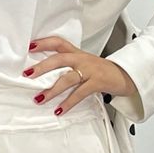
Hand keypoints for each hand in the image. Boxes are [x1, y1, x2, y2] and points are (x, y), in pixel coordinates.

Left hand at [23, 35, 138, 113]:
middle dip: (42, 67)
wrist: (125, 75)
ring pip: (67, 78)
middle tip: (28, 74)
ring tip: (39, 99)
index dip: (44, 43)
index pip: (58, 42)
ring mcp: (90, 70)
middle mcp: (82, 59)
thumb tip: (43, 73)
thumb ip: (66, 65)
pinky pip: (80, 93)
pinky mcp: (97, 82)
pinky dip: (68, 103)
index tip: (30, 46)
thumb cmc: (101, 70)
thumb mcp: (83, 63)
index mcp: (76, 52)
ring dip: (52, 90)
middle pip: (59, 59)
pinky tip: (59, 110)